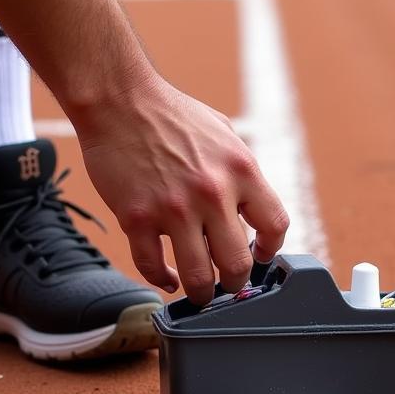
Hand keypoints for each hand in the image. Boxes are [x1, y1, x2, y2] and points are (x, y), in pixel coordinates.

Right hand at [74, 75, 289, 305]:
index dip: (271, 250)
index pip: (275, 225)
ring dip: (202, 294)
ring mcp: (173, 209)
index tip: (261, 257)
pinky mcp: (137, 218)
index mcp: (241, 170)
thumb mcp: (224, 134)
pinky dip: (161, 280)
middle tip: (228, 284)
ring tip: (200, 293)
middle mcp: (212, 193)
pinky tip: (166, 278)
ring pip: (198, 277)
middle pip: (237, 264)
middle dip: (235, 282)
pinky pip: (152, 266)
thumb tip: (251, 208)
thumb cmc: (170, 114)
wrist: (119, 100)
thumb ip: (240, 172)